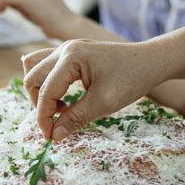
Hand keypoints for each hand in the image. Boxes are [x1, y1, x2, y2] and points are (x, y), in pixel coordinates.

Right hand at [22, 7, 184, 140]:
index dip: (44, 117)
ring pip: (34, 68)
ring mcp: (66, 48)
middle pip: (32, 77)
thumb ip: (75, 118)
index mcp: (70, 58)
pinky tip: (63, 97)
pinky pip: (45, 65)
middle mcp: (63, 49)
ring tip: (59, 108)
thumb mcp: (104, 103)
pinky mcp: (70, 52)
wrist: (151, 61)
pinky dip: (47, 82)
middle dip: (39, 104)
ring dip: (39, 90)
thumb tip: (54, 135)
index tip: (49, 137)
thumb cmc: (131, 79)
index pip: (45, 91)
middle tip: (56, 122)